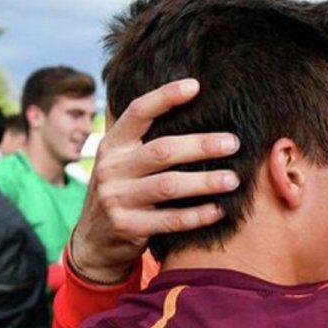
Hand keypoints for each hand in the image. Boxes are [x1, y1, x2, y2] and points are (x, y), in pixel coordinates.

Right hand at [69, 78, 241, 283]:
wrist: (94, 242)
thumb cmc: (123, 192)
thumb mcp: (123, 163)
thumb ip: (146, 141)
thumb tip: (193, 108)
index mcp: (112, 145)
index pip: (137, 112)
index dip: (164, 97)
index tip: (195, 86)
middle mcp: (112, 168)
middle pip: (162, 150)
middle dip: (201, 145)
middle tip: (233, 143)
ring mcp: (117, 198)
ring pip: (168, 185)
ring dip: (205, 181)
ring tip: (234, 179)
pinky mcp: (127, 227)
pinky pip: (170, 220)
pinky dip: (198, 215)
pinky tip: (219, 210)